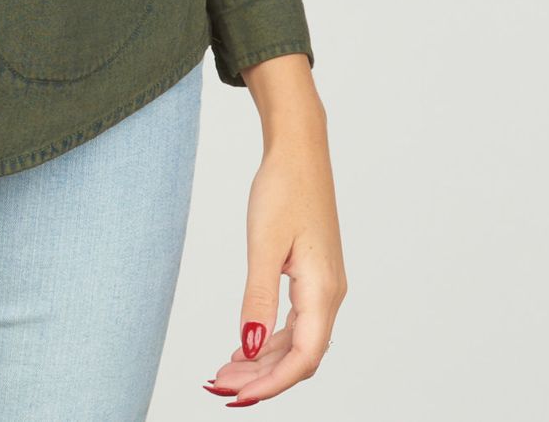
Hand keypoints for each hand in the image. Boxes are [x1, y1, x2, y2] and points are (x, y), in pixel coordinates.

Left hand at [203, 54, 345, 406]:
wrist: (299, 151)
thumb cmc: (283, 189)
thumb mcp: (263, 244)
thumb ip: (257, 298)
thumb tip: (250, 345)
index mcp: (322, 291)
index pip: (303, 358)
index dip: (271, 384)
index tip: (238, 398)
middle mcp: (329, 295)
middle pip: (300, 356)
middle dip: (262, 378)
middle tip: (220, 388)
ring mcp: (323, 286)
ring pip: (297, 341)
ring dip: (263, 361)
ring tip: (225, 372)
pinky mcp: (312, 276)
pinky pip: (295, 322)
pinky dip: (269, 339)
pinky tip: (245, 345)